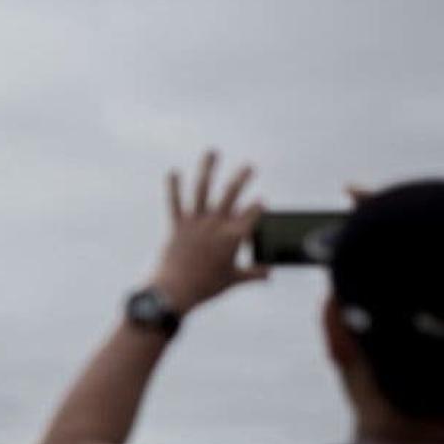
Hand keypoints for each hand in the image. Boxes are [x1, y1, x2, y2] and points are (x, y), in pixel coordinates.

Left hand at [150, 150, 267, 312]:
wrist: (175, 291)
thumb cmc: (206, 288)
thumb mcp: (233, 280)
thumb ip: (253, 274)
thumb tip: (269, 274)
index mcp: (232, 238)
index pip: (251, 216)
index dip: (258, 208)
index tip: (261, 203)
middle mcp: (215, 225)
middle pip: (231, 195)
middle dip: (242, 178)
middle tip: (250, 166)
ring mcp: (195, 223)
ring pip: (202, 190)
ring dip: (208, 169)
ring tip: (213, 152)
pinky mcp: (177, 225)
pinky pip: (174, 202)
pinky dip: (173, 187)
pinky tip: (173, 171)